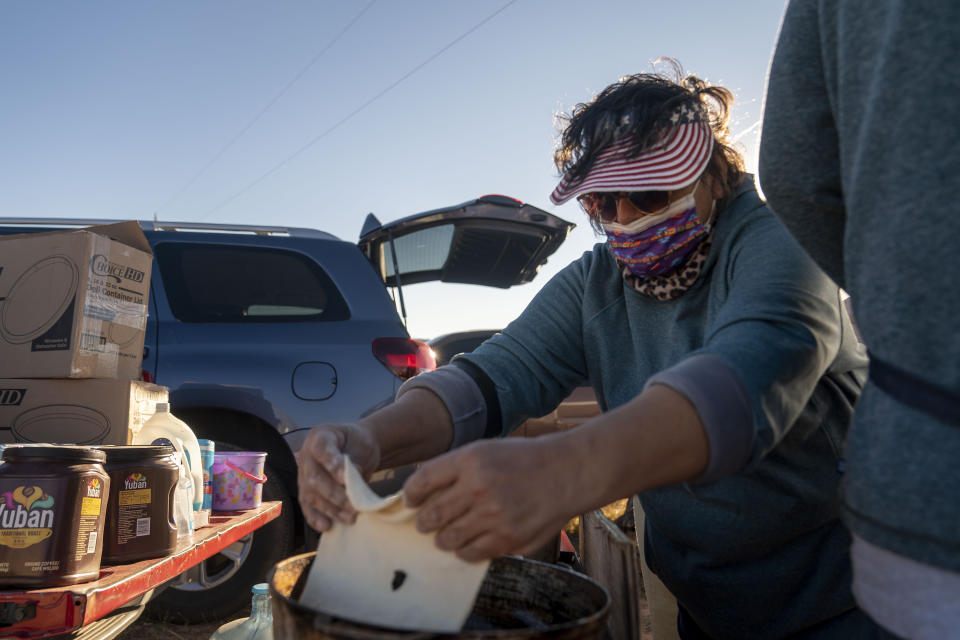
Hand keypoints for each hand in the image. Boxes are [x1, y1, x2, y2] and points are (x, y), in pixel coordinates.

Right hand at [297, 423, 379, 531]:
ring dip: (331, 509)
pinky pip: (307, 505)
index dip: (332, 463)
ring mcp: (303, 474)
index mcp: (319, 437)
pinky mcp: (306, 491)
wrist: (356, 448)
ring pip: (311, 495)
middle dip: (335, 494)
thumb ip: (353, 461)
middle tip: (353, 505)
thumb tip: (350, 479)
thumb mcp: (361, 445)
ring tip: (350, 517)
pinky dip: (315, 517)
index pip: (322, 449)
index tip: (345, 477)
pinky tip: (326, 526)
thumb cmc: (358, 444)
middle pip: (314, 478)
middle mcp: (307, 456)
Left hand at [403, 437, 571, 561]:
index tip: (410, 501)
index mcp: (471, 461)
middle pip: (431, 515)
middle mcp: (479, 488)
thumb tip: (420, 495)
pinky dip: (464, 551)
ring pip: (448, 539)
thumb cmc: (521, 461)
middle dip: (423, 522)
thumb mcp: (485, 451)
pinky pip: (471, 554)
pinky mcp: (509, 539)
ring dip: (442, 539)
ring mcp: (495, 516)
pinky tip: (468, 544)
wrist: (565, 473)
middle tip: (425, 523)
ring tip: (446, 536)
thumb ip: (453, 470)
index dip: (411, 494)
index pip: (423, 481)